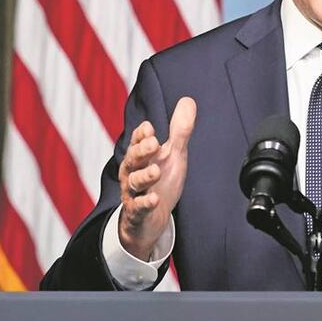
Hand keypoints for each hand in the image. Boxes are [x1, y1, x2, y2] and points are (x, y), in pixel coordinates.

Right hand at [117, 97, 196, 259]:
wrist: (150, 219)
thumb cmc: (160, 182)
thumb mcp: (173, 154)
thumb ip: (179, 130)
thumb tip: (188, 100)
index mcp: (141, 156)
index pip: (137, 142)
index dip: (142, 135)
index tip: (150, 128)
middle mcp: (133, 172)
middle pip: (133, 159)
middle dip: (142, 151)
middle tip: (154, 143)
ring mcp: (134, 193)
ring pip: (133, 183)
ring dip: (144, 176)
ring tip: (156, 171)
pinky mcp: (137, 213)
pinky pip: (138, 208)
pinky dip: (145, 204)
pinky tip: (154, 199)